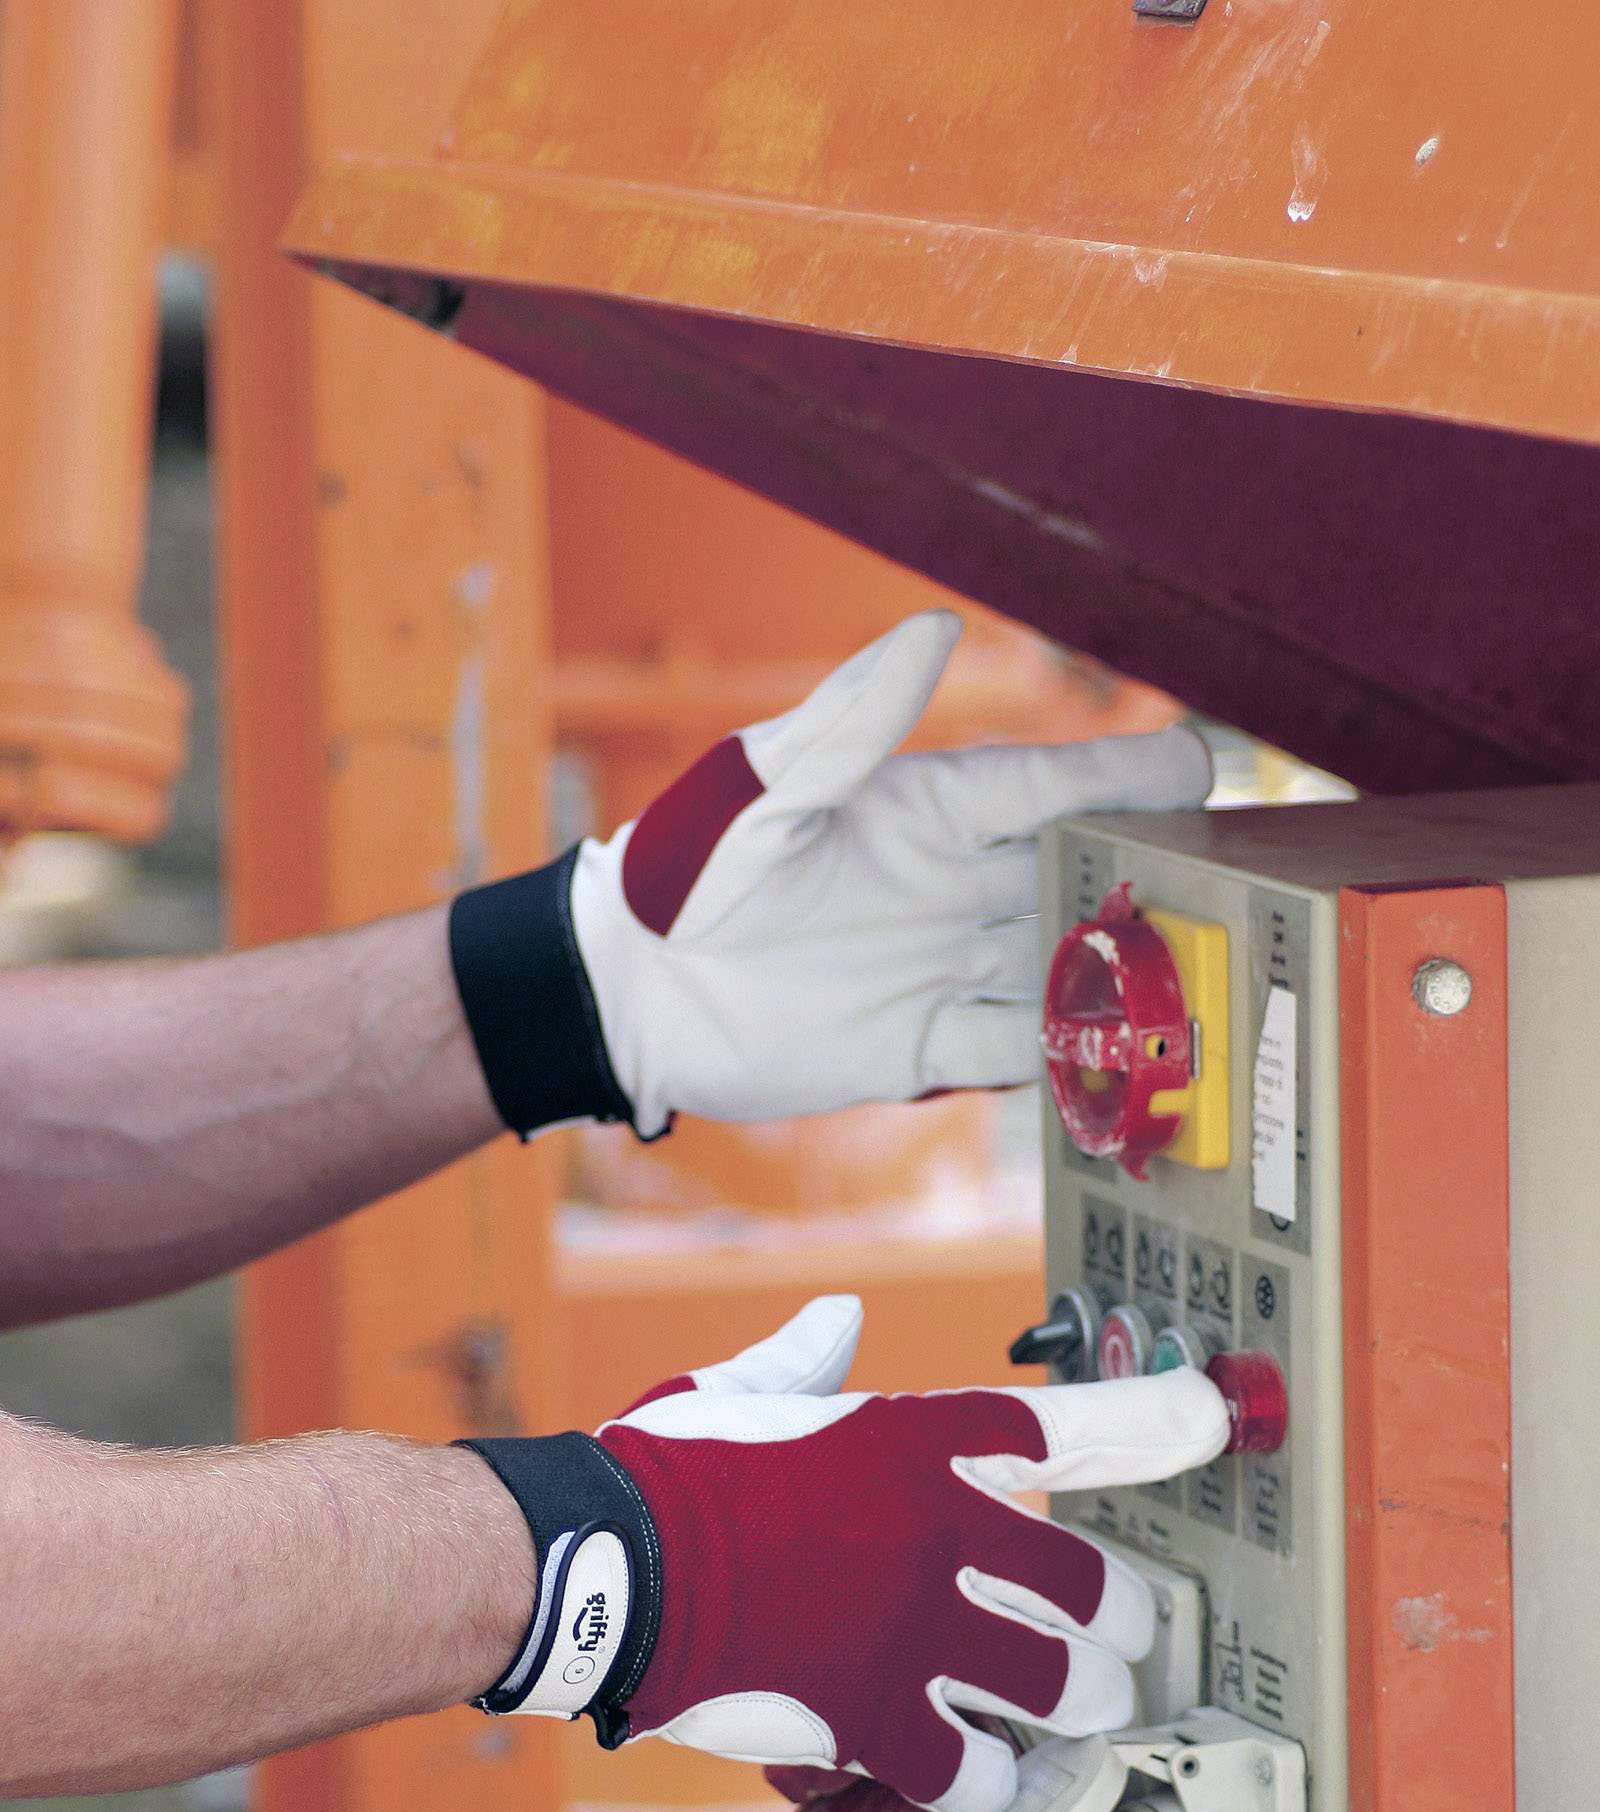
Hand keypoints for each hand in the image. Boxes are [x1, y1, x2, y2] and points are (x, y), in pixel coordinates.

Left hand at [447, 612, 1211, 1139]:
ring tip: (1206, 974)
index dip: (1125, 776)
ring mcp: (945, 969)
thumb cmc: (684, 872)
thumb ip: (852, 722)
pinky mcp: (920, 1050)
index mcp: (927, 811)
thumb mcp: (763, 790)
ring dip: (1127, 970)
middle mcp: (954, 887)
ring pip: (1064, 965)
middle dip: (1154, 875)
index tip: (1201, 766)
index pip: (1047, 785)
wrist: (631, 994)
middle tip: (1235, 881)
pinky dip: (1067, 1053)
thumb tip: (933, 629)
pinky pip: (1015, 1049)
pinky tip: (1122, 1054)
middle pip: (1078, 875)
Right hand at [462, 1298, 1229, 1811]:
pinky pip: (983, 1772)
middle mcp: (942, 1533)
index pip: (1072, 1427)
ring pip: (1066, 1688)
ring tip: (1073, 1715)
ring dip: (1079, 1707)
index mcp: (918, 1443)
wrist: (601, 1563)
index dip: (1158, 1422)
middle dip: (1122, 1628)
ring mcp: (918, 1632)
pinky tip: (981, 1776)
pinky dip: (994, 1782)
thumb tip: (833, 1318)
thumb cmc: (666, 1471)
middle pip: (1098, 1592)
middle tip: (1114, 1647)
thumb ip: (805, 1360)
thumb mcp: (738, 1391)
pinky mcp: (878, 1719)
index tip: (1217, 1416)